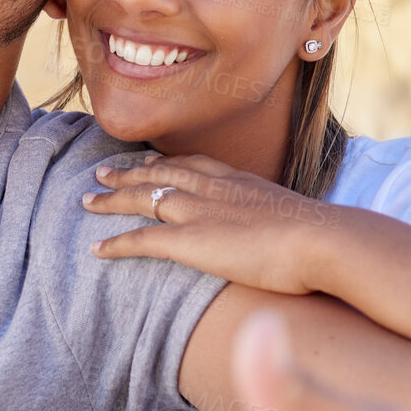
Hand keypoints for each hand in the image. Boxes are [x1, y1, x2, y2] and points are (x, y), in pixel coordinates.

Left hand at [84, 155, 338, 295]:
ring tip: (87, 200)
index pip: (193, 163)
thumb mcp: (299, 220)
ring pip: (142, 198)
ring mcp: (199, 211)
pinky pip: (140, 239)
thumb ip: (283, 222)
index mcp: (239, 180)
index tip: (148, 161)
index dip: (166, 162)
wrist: (321, 240)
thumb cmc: (322, 238)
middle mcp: (213, 188)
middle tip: (103, 172)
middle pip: (160, 173)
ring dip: (111, 199)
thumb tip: (293, 235)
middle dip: (129, 172)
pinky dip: (115, 243)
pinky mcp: (190, 240)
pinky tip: (96, 249)